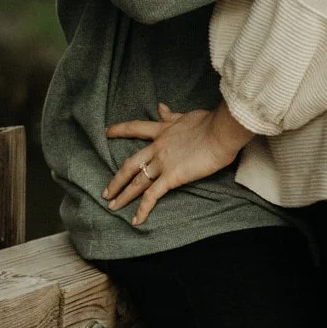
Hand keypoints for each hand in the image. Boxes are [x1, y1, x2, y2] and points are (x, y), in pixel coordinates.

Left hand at [103, 102, 250, 228]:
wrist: (221, 131)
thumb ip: (172, 115)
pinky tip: (136, 220)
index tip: (106, 133)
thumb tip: (160, 107)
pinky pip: (152, 195)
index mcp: (162, 131)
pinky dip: (143, 209)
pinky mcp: (171, 177)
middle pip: (130, 164)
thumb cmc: (210, 122)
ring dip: (123, 196)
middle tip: (105, 192)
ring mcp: (163, 163)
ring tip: (112, 206)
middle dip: (116, 180)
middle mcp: (158, 148)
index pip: (136, 128)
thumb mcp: (186, 116)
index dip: (120, 131)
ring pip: (137, 182)